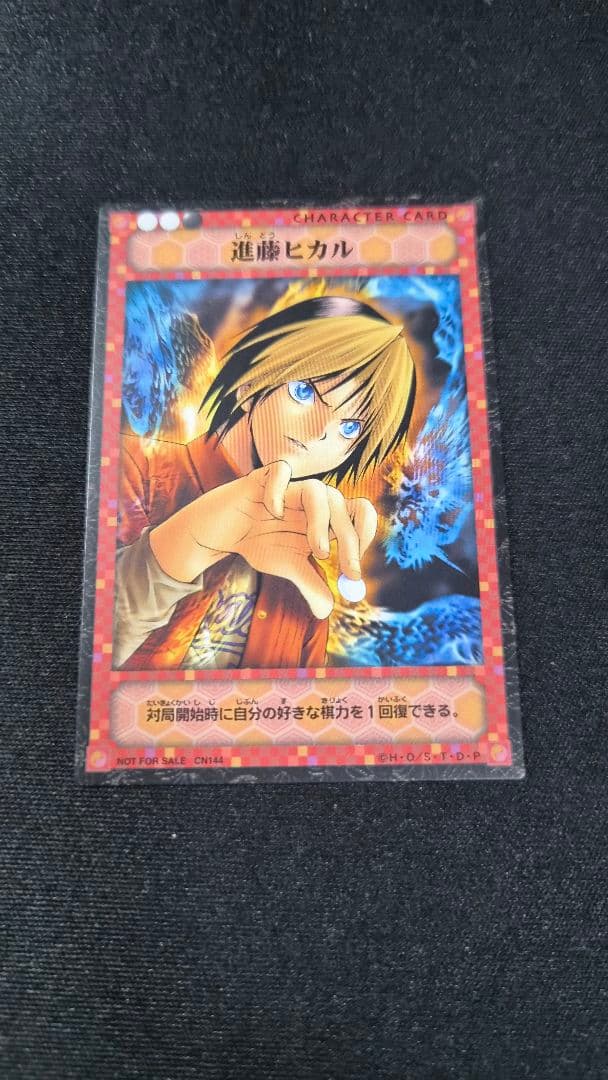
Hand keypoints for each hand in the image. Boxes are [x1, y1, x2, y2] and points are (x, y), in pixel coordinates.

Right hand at [150, 460, 377, 618]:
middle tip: (348, 571)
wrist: (222, 531)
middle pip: (343, 505)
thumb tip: (327, 611)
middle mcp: (311, 498)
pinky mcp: (262, 478)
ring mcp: (290, 486)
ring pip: (318, 490)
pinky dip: (279, 492)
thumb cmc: (259, 542)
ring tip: (316, 552)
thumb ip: (309, 585)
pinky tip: (273, 513)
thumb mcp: (286, 567)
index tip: (355, 569)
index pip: (359, 511)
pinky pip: (279, 471)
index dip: (364, 535)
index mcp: (324, 515)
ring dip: (322, 523)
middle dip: (350, 540)